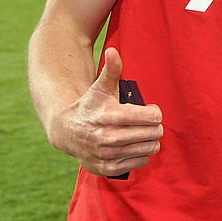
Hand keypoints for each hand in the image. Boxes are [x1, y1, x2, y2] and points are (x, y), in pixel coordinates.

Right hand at [50, 48, 163, 176]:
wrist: (66, 131)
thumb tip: (113, 51)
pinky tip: (136, 146)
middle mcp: (107, 137)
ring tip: (144, 134)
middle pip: (152, 133)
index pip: (151, 117)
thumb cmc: (90, 106)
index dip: (155, 113)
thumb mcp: (100, 87)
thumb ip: (111, 69)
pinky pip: (140, 162)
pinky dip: (142, 155)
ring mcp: (107, 155)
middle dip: (155, 127)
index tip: (151, 110)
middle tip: (149, 123)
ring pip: (149, 149)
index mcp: (110, 116)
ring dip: (150, 141)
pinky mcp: (107, 169)